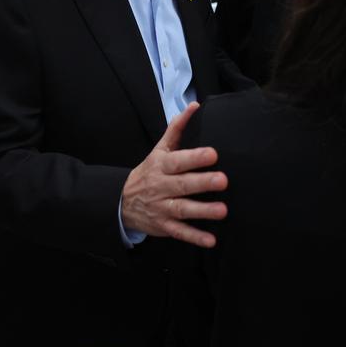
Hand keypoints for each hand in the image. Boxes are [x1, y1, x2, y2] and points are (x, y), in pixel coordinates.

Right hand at [121, 103, 227, 247]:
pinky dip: (195, 237)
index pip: (178, 160)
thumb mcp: (159, 150)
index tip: (213, 154)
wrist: (122, 201)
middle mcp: (161, 187)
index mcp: (161, 166)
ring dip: (203, 211)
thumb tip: (195, 107)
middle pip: (183, 185)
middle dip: (203, 183)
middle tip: (223, 180)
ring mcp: (162, 208)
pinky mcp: (164, 226)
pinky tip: (211, 240)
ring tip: (222, 210)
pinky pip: (180, 233)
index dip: (194, 157)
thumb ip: (177, 128)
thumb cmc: (149, 172)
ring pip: (183, 209)